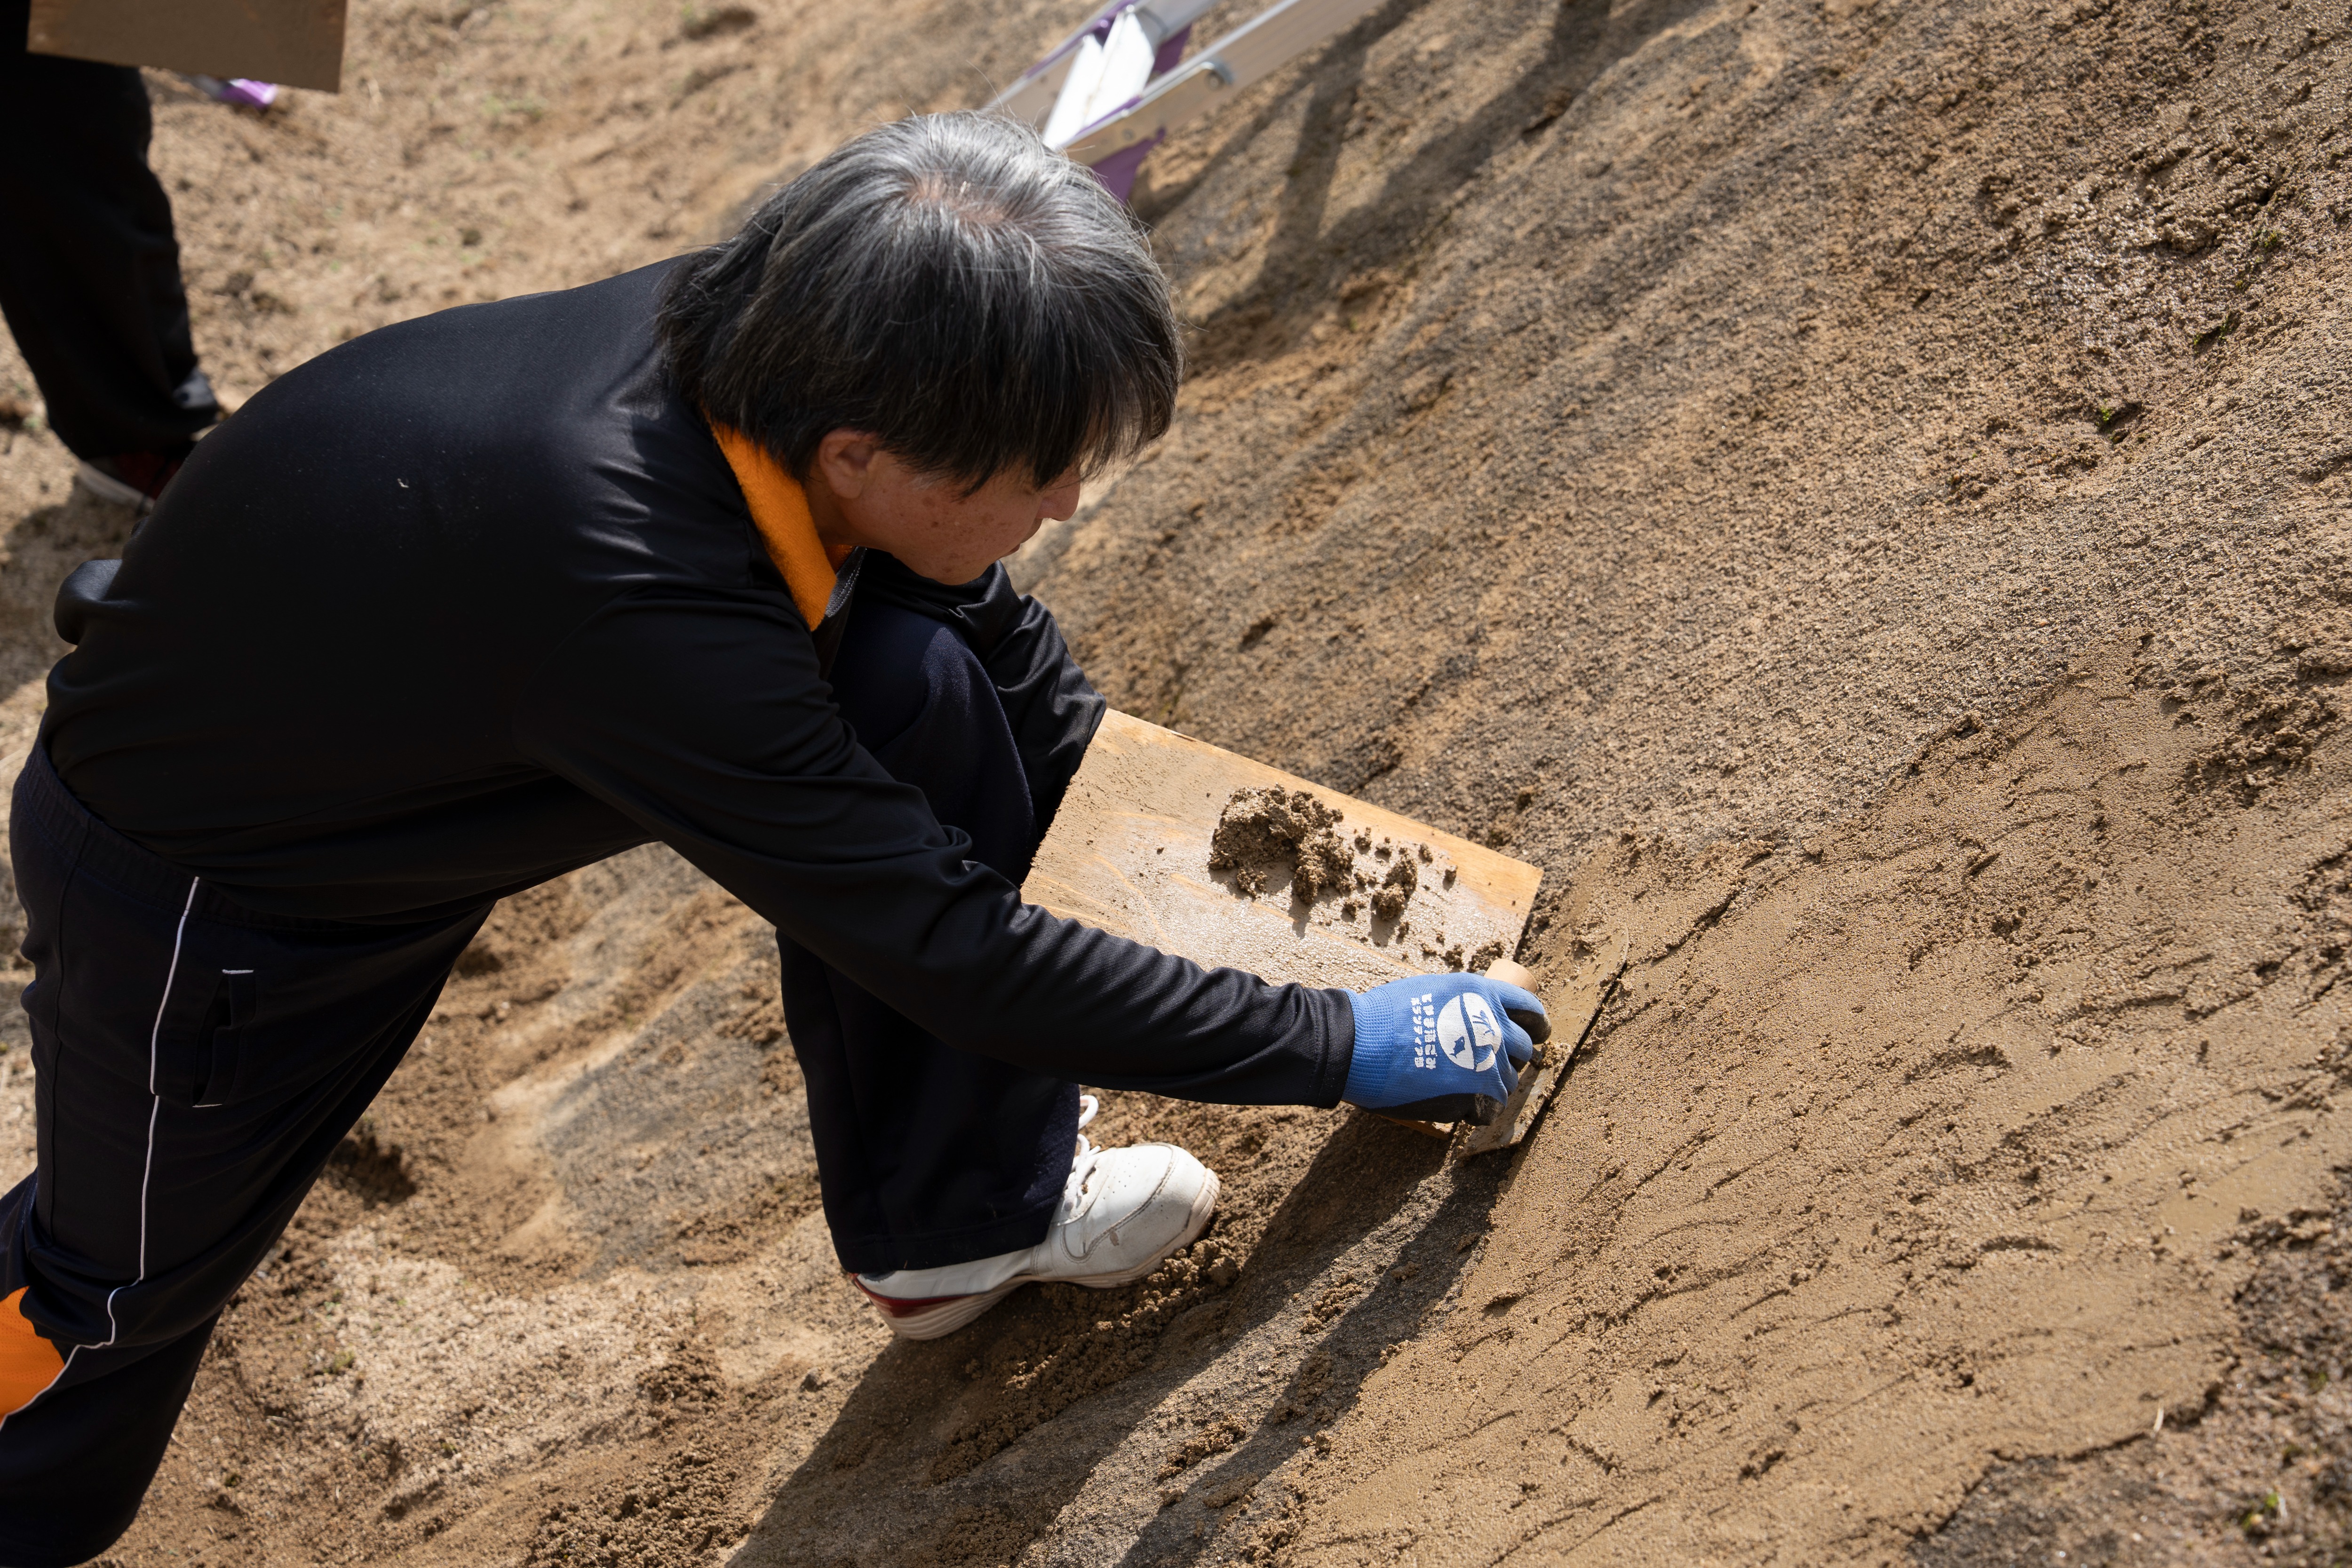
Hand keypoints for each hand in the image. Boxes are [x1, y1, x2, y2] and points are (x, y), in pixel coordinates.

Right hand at [1343, 972, 1547, 1124]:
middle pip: (1524, 1050)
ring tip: (1459, 1084)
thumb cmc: (1384, 1016)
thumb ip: (1464, 1006)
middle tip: (1482, 1063)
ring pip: (1507, 1082)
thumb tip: (1475, 1021)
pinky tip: (1453, 1102)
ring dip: (1490, 1085)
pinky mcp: (1474, 1098)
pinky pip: (1489, 1109)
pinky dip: (1475, 1108)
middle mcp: (1493, 1028)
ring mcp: (1487, 1064)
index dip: (1535, 1025)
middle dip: (1508, 1057)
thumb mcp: (1432, 992)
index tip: (1533, 1034)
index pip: (1531, 1010)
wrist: (1358, 1044)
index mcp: (1484, 995)